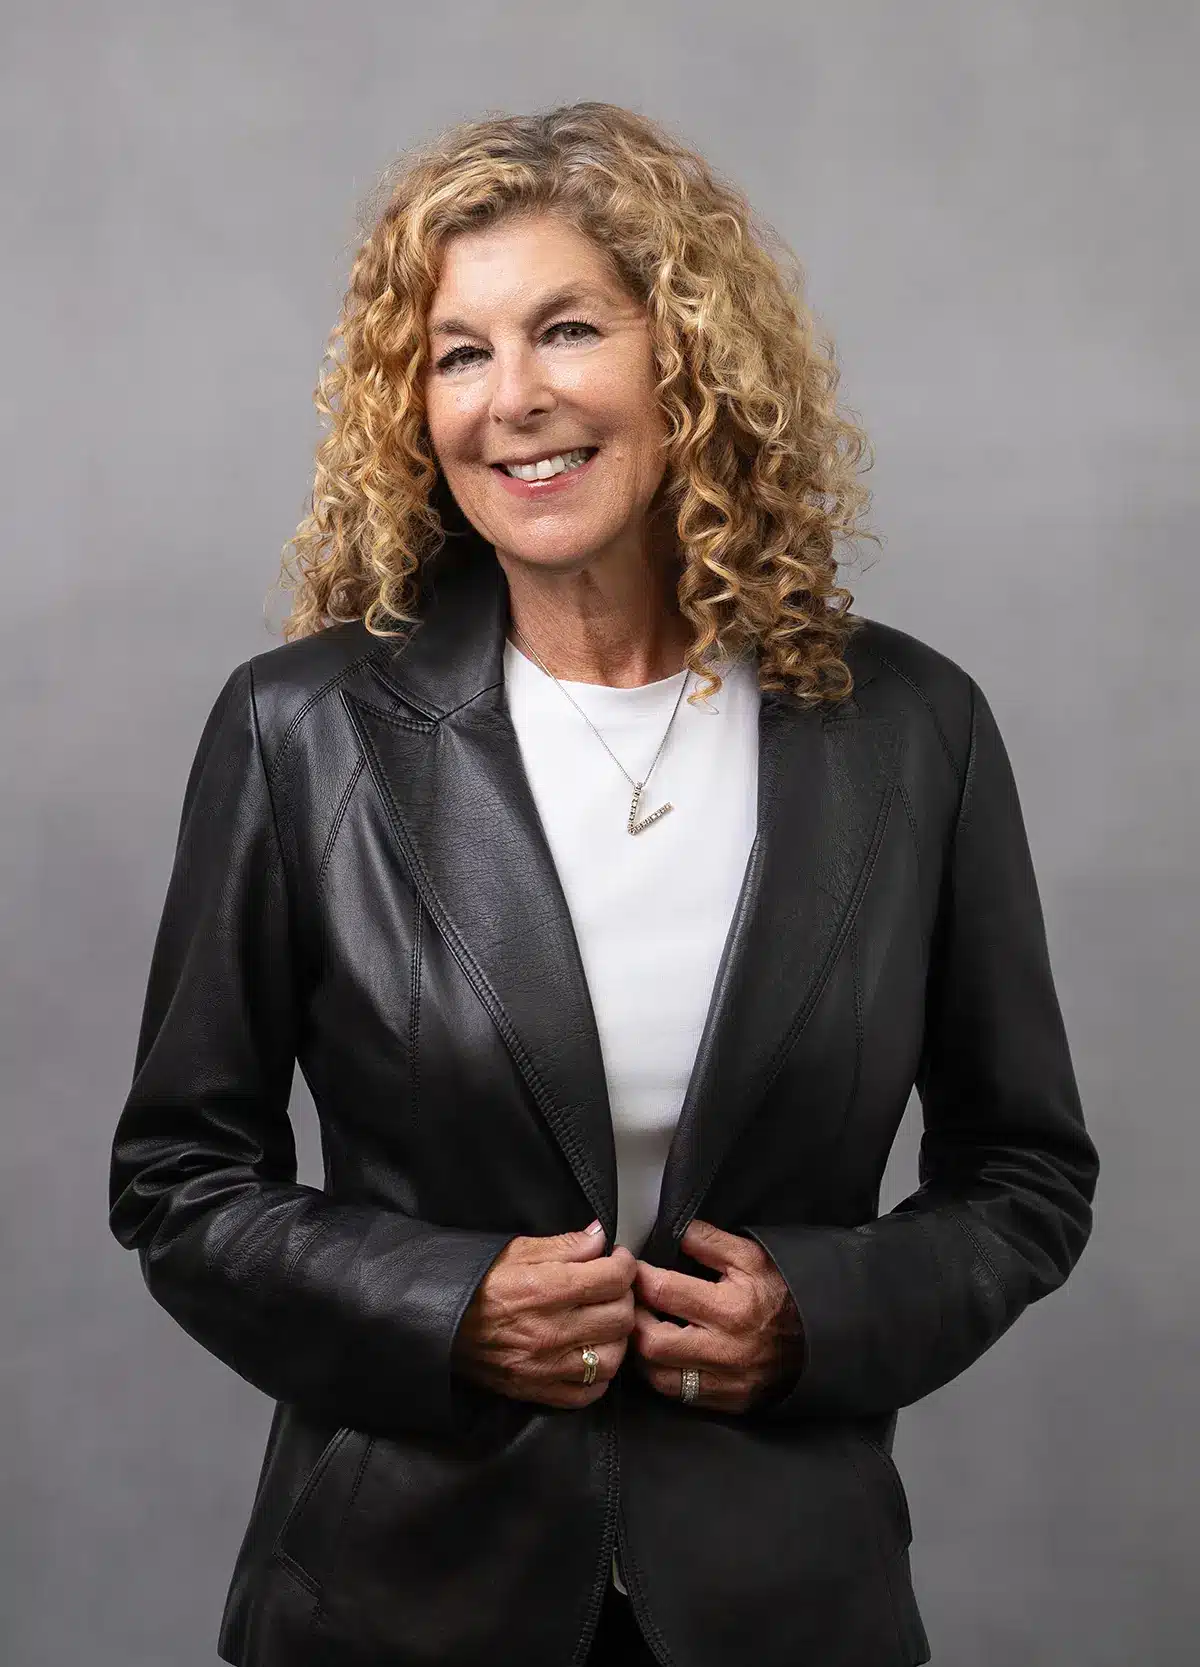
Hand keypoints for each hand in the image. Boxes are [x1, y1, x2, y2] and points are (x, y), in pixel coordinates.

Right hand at [452, 1223, 636, 1409]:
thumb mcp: (516, 1250)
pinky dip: (598, 1375)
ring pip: (613, 1358)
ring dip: (616, 1337)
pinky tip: (590, 1353)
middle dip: (623, 1296)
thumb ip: (564, 1245)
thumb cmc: (477, 1283)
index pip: (612, 1279)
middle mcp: (549, 1332)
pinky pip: (590, 1393)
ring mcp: (546, 1367)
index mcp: (544, 1291)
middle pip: (619, 1317)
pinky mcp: (539, 1391)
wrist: (440, 1325)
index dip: (624, 1264)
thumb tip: (600, 1237)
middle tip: (611, 1287)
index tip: (618, 1260)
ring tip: (603, 1321)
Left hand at [629, 1219, 804, 1413]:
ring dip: (642, 1353)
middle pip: (653, 1342)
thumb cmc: (783, 1294)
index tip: (632, 1270)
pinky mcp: (727, 1401)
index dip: (639, 1277)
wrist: (820, 1340)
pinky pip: (679, 1395)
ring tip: (644, 1329)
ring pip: (658, 1376)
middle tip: (632, 1303)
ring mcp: (724, 1381)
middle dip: (634, 1320)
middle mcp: (724, 1350)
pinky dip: (662, 1375)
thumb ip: (710, 1242)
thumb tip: (675, 1231)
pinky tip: (662, 1356)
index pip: (664, 1292)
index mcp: (730, 1308)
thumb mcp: (752, 1257)